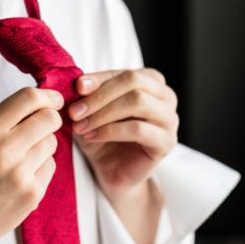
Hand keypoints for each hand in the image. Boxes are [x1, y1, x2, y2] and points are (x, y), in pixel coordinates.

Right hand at [0, 87, 62, 243]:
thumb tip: (27, 106)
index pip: (28, 99)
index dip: (45, 95)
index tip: (52, 99)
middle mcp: (4, 150)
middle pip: (48, 119)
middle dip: (49, 117)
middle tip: (43, 124)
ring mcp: (20, 174)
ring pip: (52, 142)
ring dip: (42, 143)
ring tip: (24, 154)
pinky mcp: (32, 194)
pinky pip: (50, 167)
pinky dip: (41, 166)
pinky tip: (23, 174)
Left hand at [69, 67, 178, 192]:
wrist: (112, 170)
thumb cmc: (103, 134)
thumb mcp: (92, 108)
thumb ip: (89, 92)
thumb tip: (80, 82)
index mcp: (151, 80)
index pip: (123, 73)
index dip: (98, 79)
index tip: (76, 88)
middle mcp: (166, 96)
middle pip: (134, 82)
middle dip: (100, 96)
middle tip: (74, 111)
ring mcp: (169, 119)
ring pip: (138, 102)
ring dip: (103, 113)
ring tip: (80, 125)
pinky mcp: (166, 142)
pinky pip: (138, 129)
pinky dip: (110, 131)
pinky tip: (92, 136)